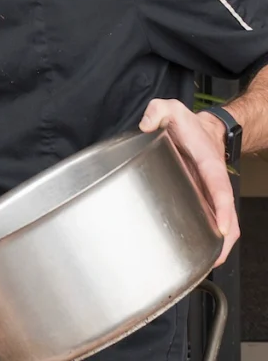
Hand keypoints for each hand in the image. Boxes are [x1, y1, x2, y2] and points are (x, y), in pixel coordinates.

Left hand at [139, 99, 238, 265]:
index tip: (222, 230)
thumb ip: (157, 111)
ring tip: (201, 265)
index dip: (223, 212)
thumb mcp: (170, 109)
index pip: (221, 192)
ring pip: (220, 224)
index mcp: (209, 166)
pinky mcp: (201, 197)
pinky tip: (195, 250)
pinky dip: (208, 237)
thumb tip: (146, 125)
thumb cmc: (187, 123)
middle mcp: (213, 183)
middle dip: (224, 242)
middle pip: (227, 218)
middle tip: (211, 262)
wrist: (200, 128)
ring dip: (217, 245)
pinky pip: (209, 220)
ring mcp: (208, 193)